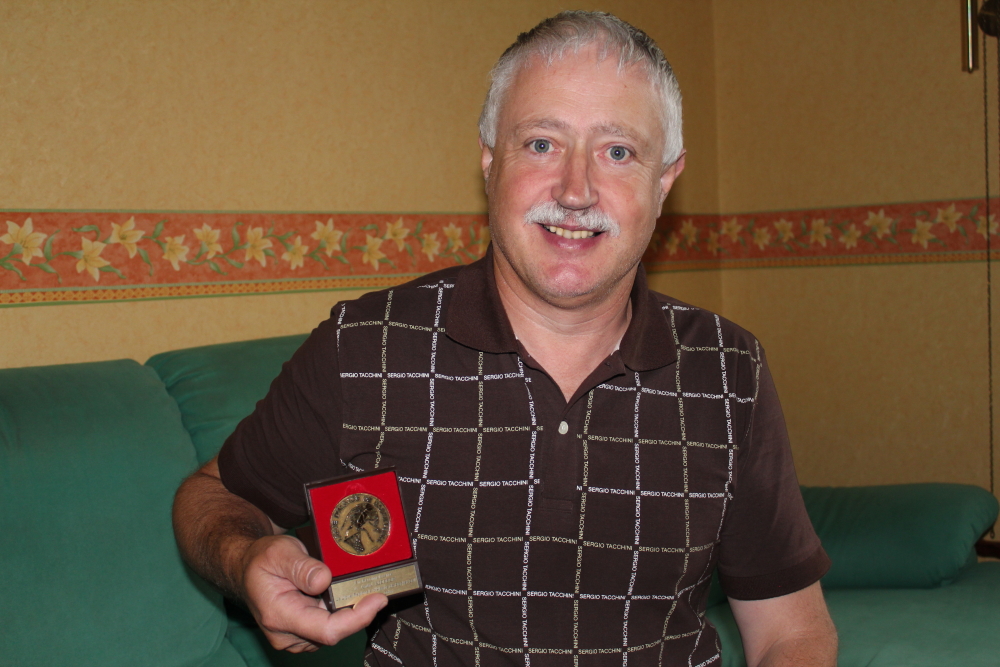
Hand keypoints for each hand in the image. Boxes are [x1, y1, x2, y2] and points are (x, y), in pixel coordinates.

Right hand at [241, 534, 388, 651]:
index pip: (327, 630)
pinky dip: (341, 612)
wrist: (247, 569)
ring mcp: (295, 638)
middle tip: (372, 585)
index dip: (357, 618)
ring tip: (350, 585)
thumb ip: (302, 567)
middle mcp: (287, 634)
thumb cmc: (262, 560)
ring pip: (335, 630)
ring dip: (348, 610)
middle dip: (357, 610)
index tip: (378, 599)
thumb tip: (324, 579)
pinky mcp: (303, 635)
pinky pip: (330, 627)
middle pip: (335, 631)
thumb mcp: (280, 552)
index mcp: (279, 615)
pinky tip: (341, 594)